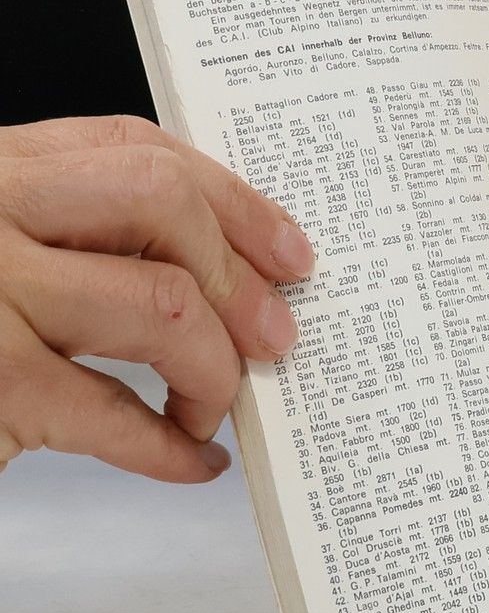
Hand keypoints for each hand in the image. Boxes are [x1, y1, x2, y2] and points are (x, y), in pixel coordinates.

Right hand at [0, 116, 312, 484]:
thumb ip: (73, 231)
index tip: (290, 254)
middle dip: (238, 280)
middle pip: (164, 209)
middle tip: (274, 339)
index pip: (141, 152)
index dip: (234, 203)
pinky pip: (113, 414)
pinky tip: (188, 461)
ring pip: (161, 306)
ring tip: (211, 406)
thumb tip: (226, 272)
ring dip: (212, 370)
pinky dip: (169, 449)